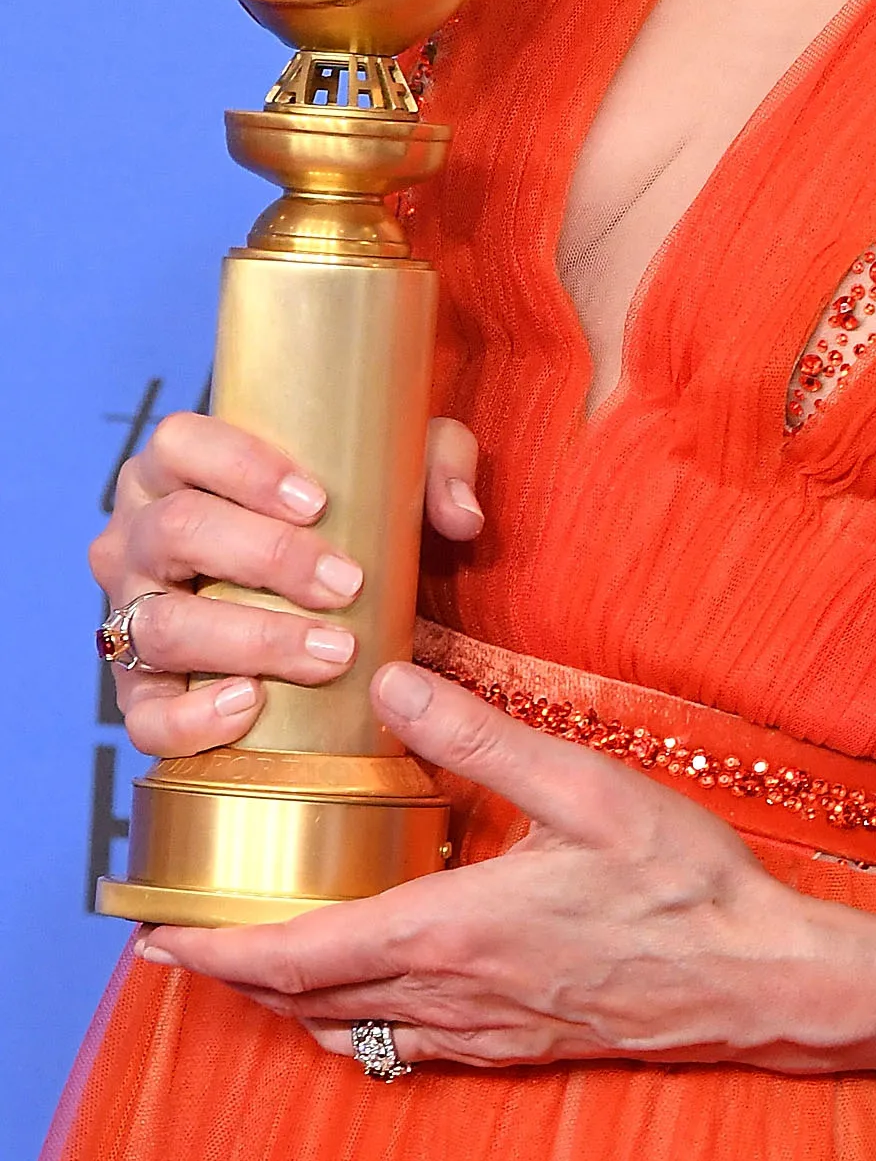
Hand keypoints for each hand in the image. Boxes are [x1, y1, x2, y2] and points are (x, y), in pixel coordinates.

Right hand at [92, 413, 485, 757]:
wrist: (316, 602)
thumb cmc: (343, 520)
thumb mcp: (395, 471)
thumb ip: (436, 466)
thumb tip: (462, 517)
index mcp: (176, 468)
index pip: (179, 443)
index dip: (240, 467)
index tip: (318, 502)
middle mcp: (138, 534)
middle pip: (176, 530)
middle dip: (268, 558)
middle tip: (349, 586)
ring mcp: (128, 613)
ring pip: (161, 623)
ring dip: (250, 639)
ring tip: (331, 655)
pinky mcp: (140, 688)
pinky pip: (141, 714)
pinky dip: (190, 718)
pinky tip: (253, 707)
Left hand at [140, 662, 875, 1073]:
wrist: (762, 979)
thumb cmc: (684, 883)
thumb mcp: (586, 789)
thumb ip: (481, 737)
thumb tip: (391, 682)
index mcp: (451, 930)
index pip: (296, 954)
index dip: (215, 951)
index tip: (156, 936)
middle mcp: (450, 997)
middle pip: (304, 1004)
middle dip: (235, 975)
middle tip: (185, 941)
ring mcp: (482, 1034)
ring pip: (348, 1033)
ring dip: (290, 1001)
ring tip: (259, 957)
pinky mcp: (515, 1049)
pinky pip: (402, 1047)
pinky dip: (353, 1021)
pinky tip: (369, 986)